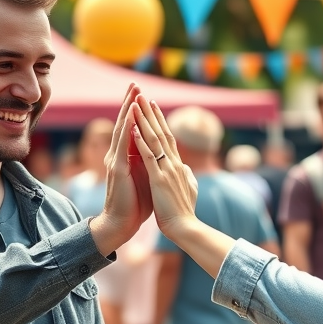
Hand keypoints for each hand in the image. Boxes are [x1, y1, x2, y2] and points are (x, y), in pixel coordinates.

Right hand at [89, 84, 153, 255]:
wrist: (122, 224)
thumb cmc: (136, 204)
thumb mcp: (147, 178)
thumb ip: (151, 163)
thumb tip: (162, 153)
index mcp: (126, 157)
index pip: (131, 129)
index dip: (136, 111)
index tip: (143, 95)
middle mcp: (118, 155)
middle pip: (124, 123)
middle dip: (130, 103)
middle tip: (135, 84)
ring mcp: (116, 161)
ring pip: (121, 129)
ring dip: (127, 109)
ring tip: (132, 92)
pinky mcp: (117, 169)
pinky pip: (122, 144)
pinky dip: (127, 128)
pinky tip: (131, 115)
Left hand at [129, 98, 198, 241]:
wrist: (185, 228)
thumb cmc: (184, 212)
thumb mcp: (188, 190)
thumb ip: (187, 177)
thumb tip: (186, 169)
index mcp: (178, 166)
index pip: (168, 138)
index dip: (160, 121)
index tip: (153, 107)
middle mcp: (173, 163)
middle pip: (161, 132)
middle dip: (151, 113)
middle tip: (142, 95)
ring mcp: (167, 170)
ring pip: (154, 139)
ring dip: (144, 120)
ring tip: (136, 103)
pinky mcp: (159, 179)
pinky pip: (149, 156)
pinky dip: (141, 142)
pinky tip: (134, 129)